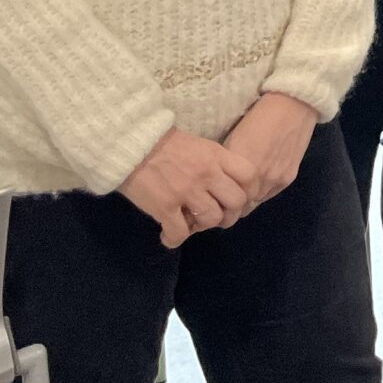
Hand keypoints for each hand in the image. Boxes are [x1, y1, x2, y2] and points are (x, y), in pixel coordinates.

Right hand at [117, 127, 259, 248]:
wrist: (131, 144)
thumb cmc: (165, 144)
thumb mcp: (200, 146)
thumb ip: (216, 163)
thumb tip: (226, 185)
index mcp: (216, 156)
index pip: (249, 175)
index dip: (250, 190)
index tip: (243, 199)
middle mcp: (207, 174)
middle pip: (236, 201)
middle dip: (230, 213)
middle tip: (216, 216)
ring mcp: (186, 191)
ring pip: (211, 219)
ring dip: (203, 226)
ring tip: (192, 224)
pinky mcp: (164, 206)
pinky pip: (180, 233)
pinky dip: (174, 238)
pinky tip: (168, 235)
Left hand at [222, 92, 318, 209]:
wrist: (294, 105)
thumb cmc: (259, 115)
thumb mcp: (233, 137)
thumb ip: (226, 164)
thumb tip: (218, 181)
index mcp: (240, 166)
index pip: (224, 198)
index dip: (218, 199)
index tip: (213, 196)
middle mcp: (258, 177)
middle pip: (239, 205)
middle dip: (231, 202)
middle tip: (225, 196)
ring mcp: (275, 179)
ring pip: (255, 201)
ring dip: (247, 198)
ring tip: (241, 189)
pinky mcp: (289, 178)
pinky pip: (269, 194)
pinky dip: (261, 191)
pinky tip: (258, 182)